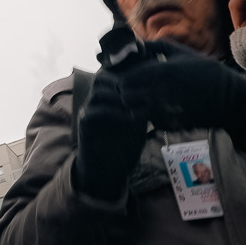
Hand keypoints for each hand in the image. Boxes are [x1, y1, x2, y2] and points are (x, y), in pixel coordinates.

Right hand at [72, 72, 146, 200]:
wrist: (107, 171)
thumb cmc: (123, 147)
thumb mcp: (137, 124)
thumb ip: (142, 108)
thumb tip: (161, 93)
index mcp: (108, 99)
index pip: (114, 74)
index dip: (129, 72)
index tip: (148, 76)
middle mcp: (95, 101)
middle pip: (102, 76)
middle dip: (122, 80)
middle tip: (141, 89)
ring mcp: (88, 111)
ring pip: (99, 91)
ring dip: (119, 95)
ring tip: (136, 104)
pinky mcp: (84, 125)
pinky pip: (95, 111)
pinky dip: (114, 112)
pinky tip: (129, 119)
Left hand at [115, 39, 245, 138]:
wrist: (228, 98)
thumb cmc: (204, 71)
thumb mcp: (180, 52)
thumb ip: (154, 46)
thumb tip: (134, 43)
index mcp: (161, 72)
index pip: (125, 79)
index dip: (122, 78)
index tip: (126, 76)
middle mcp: (161, 92)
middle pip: (126, 97)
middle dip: (126, 93)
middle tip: (132, 89)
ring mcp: (166, 110)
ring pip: (135, 113)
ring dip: (135, 106)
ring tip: (143, 100)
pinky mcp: (172, 125)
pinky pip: (150, 122)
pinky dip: (150, 117)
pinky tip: (157, 109)